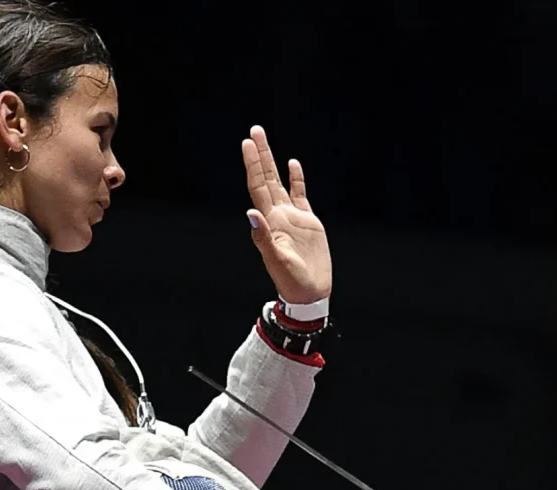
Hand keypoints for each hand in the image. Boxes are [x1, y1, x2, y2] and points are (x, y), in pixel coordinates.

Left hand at [243, 126, 330, 304]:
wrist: (309, 293)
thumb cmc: (291, 281)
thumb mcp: (277, 260)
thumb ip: (264, 237)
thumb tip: (252, 212)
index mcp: (270, 221)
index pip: (258, 186)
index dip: (252, 165)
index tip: (247, 144)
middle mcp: (278, 214)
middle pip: (266, 178)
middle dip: (260, 154)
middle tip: (255, 130)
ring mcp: (292, 217)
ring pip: (280, 182)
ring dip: (272, 161)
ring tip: (264, 140)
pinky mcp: (308, 222)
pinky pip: (300, 195)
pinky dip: (296, 179)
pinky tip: (292, 164)